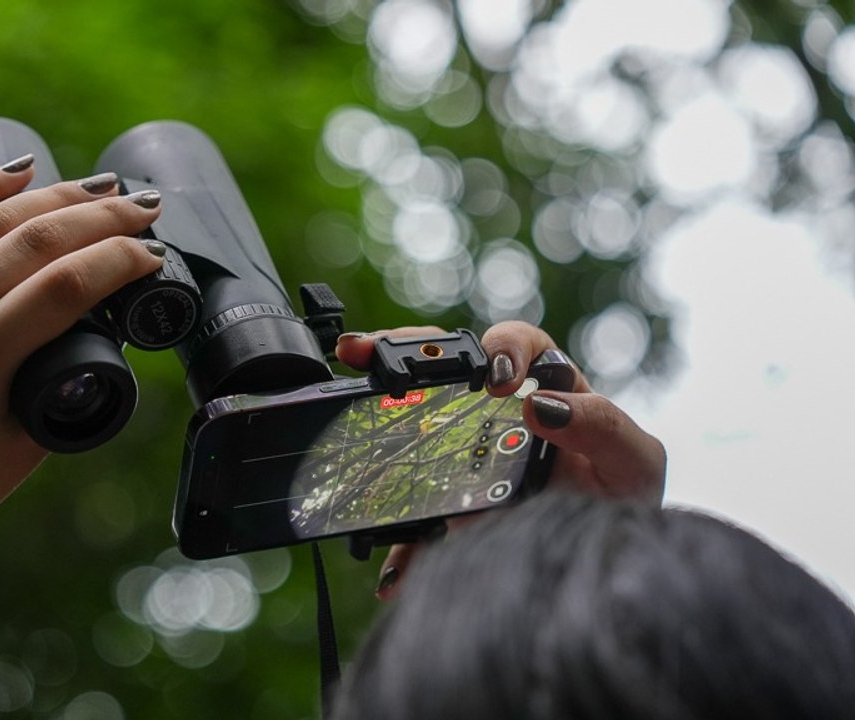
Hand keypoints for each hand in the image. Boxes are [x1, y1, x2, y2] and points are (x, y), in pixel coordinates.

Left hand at [0, 160, 165, 602]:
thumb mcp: (24, 446)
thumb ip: (65, 388)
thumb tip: (98, 338)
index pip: (66, 285)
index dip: (120, 261)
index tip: (154, 257)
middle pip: (34, 239)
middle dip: (100, 216)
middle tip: (144, 209)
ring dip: (52, 196)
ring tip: (100, 187)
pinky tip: (15, 173)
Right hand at [335, 321, 666, 599]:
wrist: (612, 570)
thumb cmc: (626, 503)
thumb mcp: (634, 462)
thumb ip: (604, 426)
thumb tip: (541, 405)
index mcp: (547, 389)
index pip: (518, 345)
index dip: (500, 348)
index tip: (497, 381)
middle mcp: (496, 418)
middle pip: (442, 368)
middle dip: (400, 352)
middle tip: (368, 353)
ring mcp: (463, 463)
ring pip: (410, 427)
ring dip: (370, 414)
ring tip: (344, 413)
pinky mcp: (447, 516)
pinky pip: (412, 524)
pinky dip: (397, 546)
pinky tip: (391, 566)